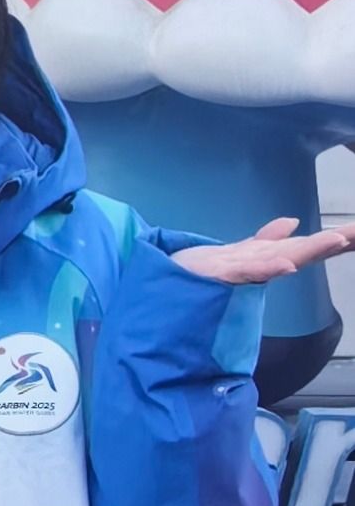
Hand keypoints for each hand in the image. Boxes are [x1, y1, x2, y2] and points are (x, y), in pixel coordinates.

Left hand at [172, 218, 354, 284]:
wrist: (168, 283)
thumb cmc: (203, 270)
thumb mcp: (241, 249)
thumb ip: (267, 238)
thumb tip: (292, 222)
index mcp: (268, 257)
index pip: (309, 245)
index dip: (338, 238)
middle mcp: (261, 265)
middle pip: (304, 251)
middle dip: (334, 241)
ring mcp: (243, 271)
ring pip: (283, 259)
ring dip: (310, 250)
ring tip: (337, 239)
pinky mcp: (221, 275)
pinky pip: (247, 271)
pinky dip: (268, 268)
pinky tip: (287, 265)